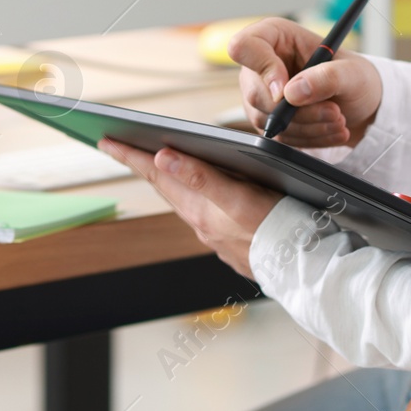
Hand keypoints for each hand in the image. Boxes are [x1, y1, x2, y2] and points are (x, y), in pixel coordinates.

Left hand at [98, 139, 278, 277]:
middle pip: (164, 187)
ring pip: (183, 200)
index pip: (156, 174)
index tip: (106, 140)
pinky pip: (203, 212)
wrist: (305, 270)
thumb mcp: (239, 198)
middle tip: (119, 146)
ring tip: (153, 164)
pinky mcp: (233, 242)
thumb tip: (162, 156)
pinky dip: (192, 195)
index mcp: (200, 209)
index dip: (130, 155)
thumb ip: (201, 177)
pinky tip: (197, 193)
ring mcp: (217, 235)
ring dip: (165, 180)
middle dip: (141, 164)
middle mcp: (202, 223)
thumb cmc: (278, 229)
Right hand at [229, 17, 381, 148]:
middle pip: (255, 93)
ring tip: (339, 120)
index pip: (243, 46)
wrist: (359, 103)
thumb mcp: (352, 72)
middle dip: (297, 111)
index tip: (288, 91)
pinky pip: (278, 137)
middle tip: (333, 112)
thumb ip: (326, 77)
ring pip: (267, 120)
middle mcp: (261, 65)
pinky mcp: (267, 120)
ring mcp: (261, 94)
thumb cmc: (354, 77)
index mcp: (275, 36)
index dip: (262, 69)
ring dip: (308, 126)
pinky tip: (332, 130)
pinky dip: (309, 137)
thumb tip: (291, 93)